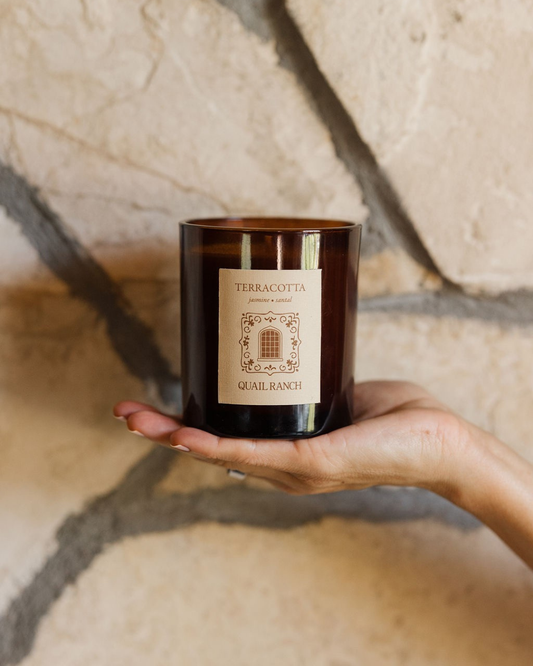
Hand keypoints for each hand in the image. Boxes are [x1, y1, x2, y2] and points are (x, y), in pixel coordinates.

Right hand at [113, 381, 469, 496]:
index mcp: (287, 452)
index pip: (225, 440)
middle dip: (164, 432)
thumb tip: (294, 353)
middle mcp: (283, 468)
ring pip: (222, 453)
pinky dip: (215, 446)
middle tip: (125, 412)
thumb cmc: (398, 420)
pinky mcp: (312, 463)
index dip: (185, 427)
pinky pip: (253, 454)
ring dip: (176, 437)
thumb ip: (313, 382)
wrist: (442, 441)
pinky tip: (183, 437)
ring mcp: (295, 470)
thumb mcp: (342, 395)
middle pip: (212, 449)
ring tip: (137, 420)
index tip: (152, 410)